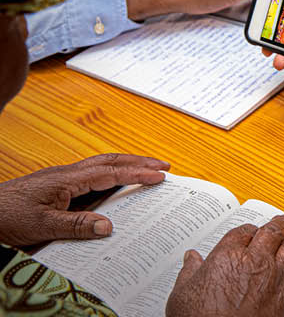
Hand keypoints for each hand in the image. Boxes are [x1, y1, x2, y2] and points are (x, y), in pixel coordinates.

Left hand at [0, 154, 168, 246]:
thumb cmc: (5, 216)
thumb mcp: (42, 226)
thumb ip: (76, 225)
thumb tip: (107, 226)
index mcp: (67, 179)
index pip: (110, 172)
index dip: (138, 173)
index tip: (160, 175)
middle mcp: (67, 174)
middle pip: (110, 160)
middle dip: (139, 161)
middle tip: (164, 165)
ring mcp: (62, 179)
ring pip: (101, 166)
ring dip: (126, 165)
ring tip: (147, 171)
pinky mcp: (57, 187)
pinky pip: (91, 176)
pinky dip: (111, 176)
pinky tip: (115, 186)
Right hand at [166, 215, 283, 316]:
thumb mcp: (183, 296)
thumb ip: (189, 273)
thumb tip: (191, 259)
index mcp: (228, 256)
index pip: (242, 232)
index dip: (249, 229)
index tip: (252, 230)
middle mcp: (256, 261)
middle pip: (272, 233)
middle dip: (279, 225)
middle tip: (283, 221)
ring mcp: (277, 276)